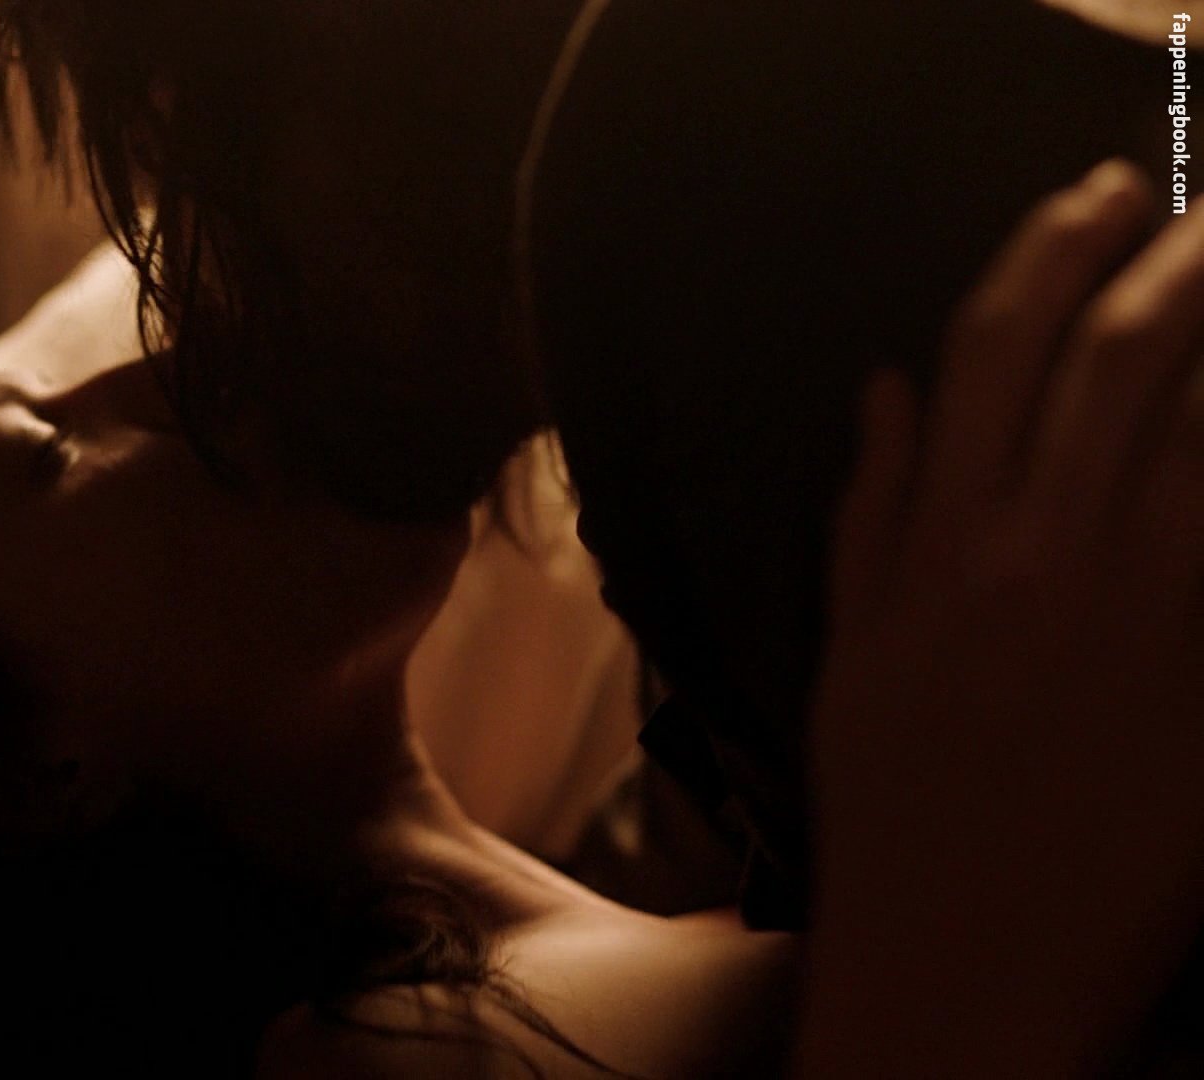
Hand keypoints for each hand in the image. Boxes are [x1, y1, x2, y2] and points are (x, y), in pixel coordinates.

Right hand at [798, 160, 1203, 1076]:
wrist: (962, 958)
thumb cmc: (894, 812)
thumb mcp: (849, 655)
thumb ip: (867, 512)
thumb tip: (885, 385)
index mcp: (932, 548)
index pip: (990, 352)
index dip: (1046, 253)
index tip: (1094, 196)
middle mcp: (1031, 554)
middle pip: (1111, 358)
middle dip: (1168, 253)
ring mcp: (1128, 608)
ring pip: (1192, 418)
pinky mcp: (1203, 668)